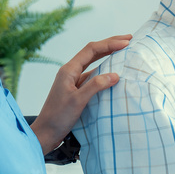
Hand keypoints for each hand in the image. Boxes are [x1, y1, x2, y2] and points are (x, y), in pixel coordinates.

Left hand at [30, 35, 130, 153]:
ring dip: (108, 56)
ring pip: (93, 63)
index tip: (126, 42)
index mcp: (68, 70)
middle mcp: (70, 72)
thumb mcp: (78, 101)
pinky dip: (104, 72)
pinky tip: (113, 74)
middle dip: (110, 44)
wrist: (45, 133)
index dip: (109, 44)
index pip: (91, 50)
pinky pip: (92, 76)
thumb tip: (115, 75)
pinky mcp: (76, 91)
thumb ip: (95, 86)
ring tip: (123, 52)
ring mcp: (73, 81)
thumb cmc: (58, 117)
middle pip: (92, 52)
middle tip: (129, 40)